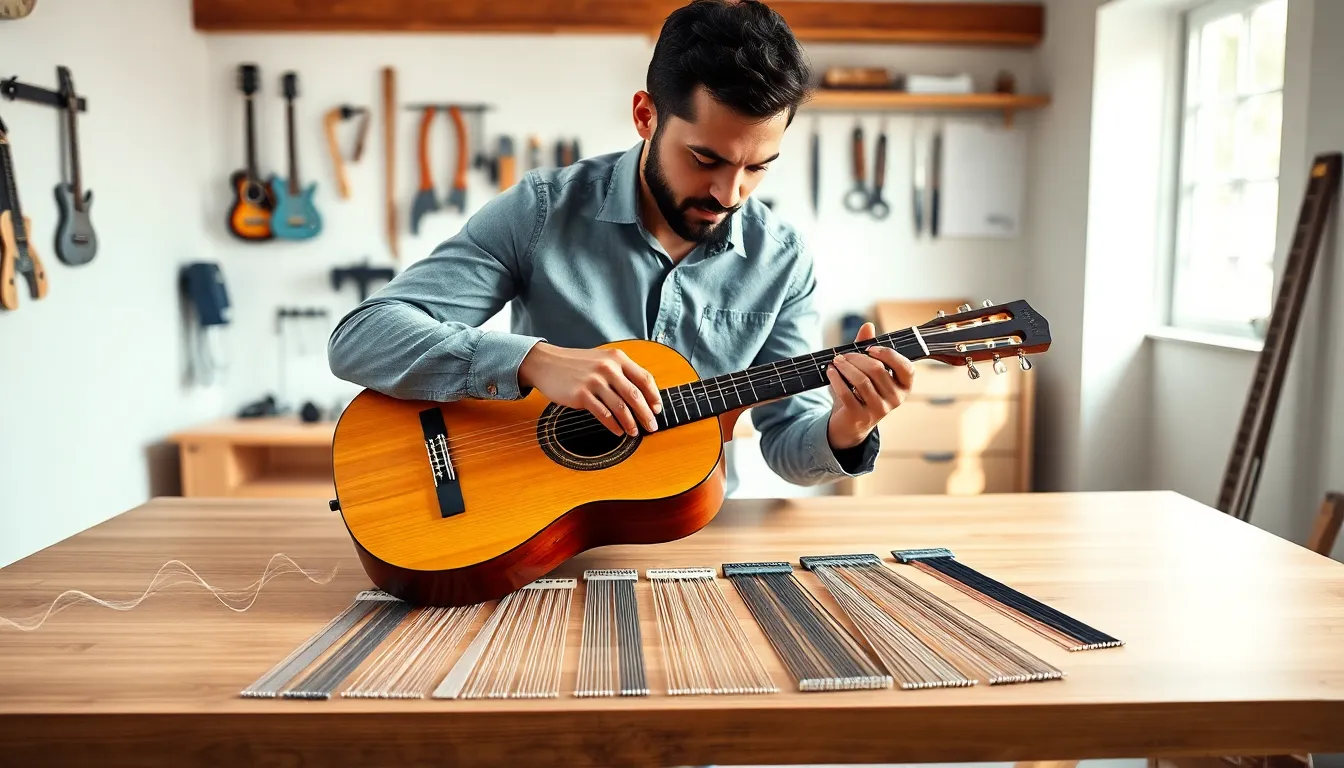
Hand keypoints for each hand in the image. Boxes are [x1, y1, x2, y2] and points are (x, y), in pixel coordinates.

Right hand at [518, 342, 661, 436]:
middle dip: (646, 414)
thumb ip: (620, 372)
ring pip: (620, 406)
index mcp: (617, 358)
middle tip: (652, 427)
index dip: (654, 396)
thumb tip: (642, 396)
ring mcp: (594, 381)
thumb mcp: (602, 359)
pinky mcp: (581, 394)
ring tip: (635, 433)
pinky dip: (613, 425)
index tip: (657, 409)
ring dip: (631, 423)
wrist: (546, 362)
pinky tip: (618, 431)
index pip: (644, 378)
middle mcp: (608, 368)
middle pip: (635, 395)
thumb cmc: (576, 364)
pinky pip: (603, 413)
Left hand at [825, 322, 914, 449]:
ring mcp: (879, 410)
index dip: (888, 354)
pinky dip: (836, 379)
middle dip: (857, 358)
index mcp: (904, 386)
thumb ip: (868, 349)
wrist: (850, 423)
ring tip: (836, 361)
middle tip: (842, 355)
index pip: (906, 367)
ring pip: (861, 381)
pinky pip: (847, 393)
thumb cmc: (862, 392)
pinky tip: (830, 372)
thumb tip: (868, 325)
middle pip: (877, 370)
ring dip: (845, 367)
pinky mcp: (860, 417)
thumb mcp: (867, 370)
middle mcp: (896, 399)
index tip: (869, 348)